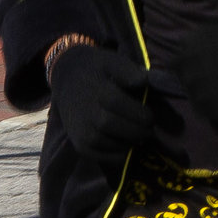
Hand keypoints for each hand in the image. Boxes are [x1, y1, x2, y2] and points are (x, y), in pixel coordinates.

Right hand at [47, 45, 154, 166]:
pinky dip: (117, 156)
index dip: (141, 114)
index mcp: (97, 91)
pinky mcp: (79, 143)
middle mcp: (86, 113)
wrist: (66, 78)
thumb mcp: (111, 60)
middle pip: (116, 126)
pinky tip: (126, 146)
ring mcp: (81, 130)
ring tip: (139, 138)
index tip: (151, 117)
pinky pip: (100, 156)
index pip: (122, 107)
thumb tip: (144, 81)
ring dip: (129, 143)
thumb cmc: (95, 69)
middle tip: (149, 130)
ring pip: (109, 144)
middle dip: (138, 131)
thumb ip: (128, 70)